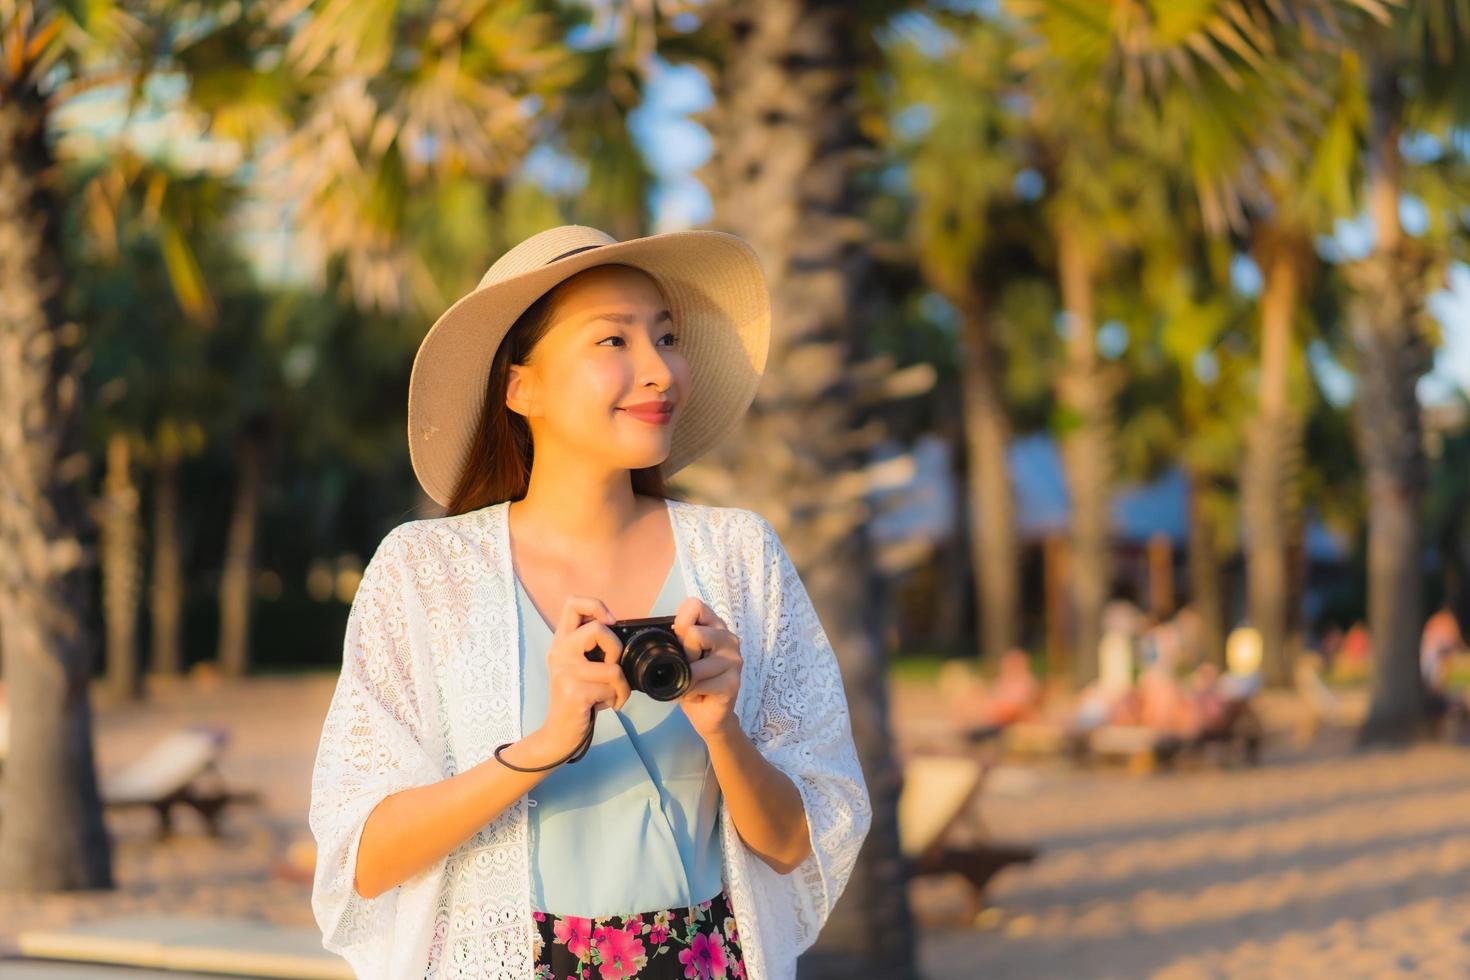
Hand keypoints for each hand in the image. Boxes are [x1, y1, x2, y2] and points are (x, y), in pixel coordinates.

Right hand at [534, 596, 631, 760]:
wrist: (559, 732)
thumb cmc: (578, 697)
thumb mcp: (580, 666)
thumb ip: (592, 646)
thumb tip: (619, 630)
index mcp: (561, 641)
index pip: (572, 603)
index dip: (596, 606)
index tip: (610, 623)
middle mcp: (559, 652)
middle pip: (598, 629)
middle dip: (616, 649)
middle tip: (611, 667)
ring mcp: (564, 672)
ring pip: (612, 666)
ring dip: (621, 684)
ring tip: (611, 694)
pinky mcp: (574, 692)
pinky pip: (612, 688)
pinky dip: (617, 698)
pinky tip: (606, 705)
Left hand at [671, 597, 742, 737]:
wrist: (708, 714)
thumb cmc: (693, 680)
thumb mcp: (681, 655)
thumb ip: (676, 639)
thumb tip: (656, 633)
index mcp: (715, 626)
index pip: (695, 605)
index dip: (680, 622)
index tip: (679, 640)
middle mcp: (728, 639)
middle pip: (694, 633)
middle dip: (682, 655)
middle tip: (688, 667)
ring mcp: (733, 661)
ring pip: (694, 665)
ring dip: (684, 680)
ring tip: (692, 685)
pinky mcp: (732, 683)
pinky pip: (698, 685)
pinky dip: (688, 694)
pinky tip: (697, 696)